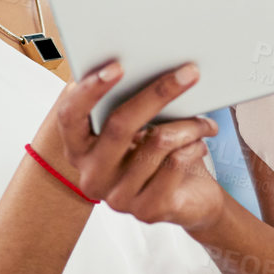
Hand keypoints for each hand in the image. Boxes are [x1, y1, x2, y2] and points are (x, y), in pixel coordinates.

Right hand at [51, 62, 226, 233]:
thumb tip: (145, 63)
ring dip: (189, 125)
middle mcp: (92, 175)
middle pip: (120, 125)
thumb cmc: (158, 152)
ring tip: (203, 121)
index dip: (90, 90)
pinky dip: (195, 145)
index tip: (118, 66)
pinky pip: (175, 163)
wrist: (190, 199)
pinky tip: (200, 143)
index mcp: (80, 148)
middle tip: (189, 72)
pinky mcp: (147, 210)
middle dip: (158, 93)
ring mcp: (118, 197)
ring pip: (158, 142)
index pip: (70, 115)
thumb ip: (127, 101)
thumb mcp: (139, 125)